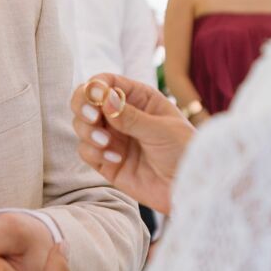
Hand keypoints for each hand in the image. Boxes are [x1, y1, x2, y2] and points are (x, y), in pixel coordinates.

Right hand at [72, 73, 195, 214]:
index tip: (96, 97)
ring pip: (82, 126)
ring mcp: (112, 138)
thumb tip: (104, 98)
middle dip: (83, 106)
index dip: (95, 87)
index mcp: (138, 98)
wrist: (188, 188)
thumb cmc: (183, 152)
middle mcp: (121, 116)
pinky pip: (86, 151)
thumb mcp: (161, 130)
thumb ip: (131, 116)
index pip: (107, 82)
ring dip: (88, 132)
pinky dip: (94, 153)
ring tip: (106, 143)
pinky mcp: (106, 162)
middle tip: (92, 118)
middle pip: (86, 101)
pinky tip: (115, 159)